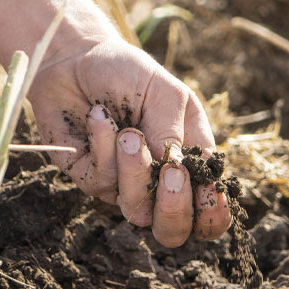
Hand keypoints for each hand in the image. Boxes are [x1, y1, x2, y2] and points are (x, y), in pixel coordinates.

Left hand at [28, 38, 232, 246]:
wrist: (76, 59)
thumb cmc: (128, 73)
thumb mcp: (164, 93)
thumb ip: (174, 132)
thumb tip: (179, 169)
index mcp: (189, 162)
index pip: (207, 210)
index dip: (213, 214)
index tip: (210, 192)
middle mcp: (157, 181)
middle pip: (173, 229)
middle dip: (175, 208)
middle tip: (172, 173)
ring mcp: (123, 183)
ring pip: (136, 209)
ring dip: (135, 171)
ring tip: (128, 132)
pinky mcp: (90, 178)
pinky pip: (102, 182)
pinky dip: (103, 148)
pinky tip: (98, 116)